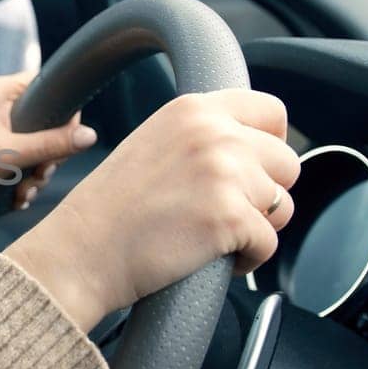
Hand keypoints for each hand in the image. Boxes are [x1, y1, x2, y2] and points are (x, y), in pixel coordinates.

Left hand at [0, 70, 98, 224]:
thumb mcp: (9, 154)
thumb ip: (51, 144)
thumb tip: (91, 136)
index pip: (47, 85)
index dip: (63, 113)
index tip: (66, 141)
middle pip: (45, 122)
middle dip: (47, 155)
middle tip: (40, 173)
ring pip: (35, 147)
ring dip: (35, 174)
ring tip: (23, 191)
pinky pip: (20, 162)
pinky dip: (21, 181)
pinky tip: (16, 198)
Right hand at [4, 90, 300, 332]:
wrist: (81, 252)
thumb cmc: (110, 210)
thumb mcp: (154, 144)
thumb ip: (202, 136)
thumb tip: (256, 151)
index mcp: (193, 109)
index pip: (272, 112)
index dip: (271, 145)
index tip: (255, 169)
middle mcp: (214, 133)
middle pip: (287, 162)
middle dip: (265, 193)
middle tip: (226, 212)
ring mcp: (225, 173)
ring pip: (282, 204)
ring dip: (259, 227)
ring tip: (216, 235)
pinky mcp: (230, 217)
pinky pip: (269, 243)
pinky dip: (248, 259)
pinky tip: (211, 257)